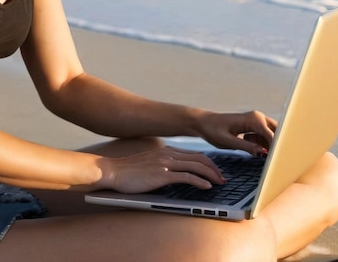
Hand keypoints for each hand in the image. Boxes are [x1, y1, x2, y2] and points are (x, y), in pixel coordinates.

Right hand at [98, 145, 225, 193]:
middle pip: (199, 158)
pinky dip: (200, 181)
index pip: (194, 154)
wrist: (114, 171)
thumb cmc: (130, 171)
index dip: (208, 163)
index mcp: (167, 151)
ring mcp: (165, 163)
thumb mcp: (151, 163)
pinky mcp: (162, 174)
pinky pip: (186, 176)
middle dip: (214, 168)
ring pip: (196, 166)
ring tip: (220, 183)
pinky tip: (207, 187)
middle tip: (223, 178)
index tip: (216, 172)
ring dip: (211, 175)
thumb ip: (164, 165)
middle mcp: (168, 154)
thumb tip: (176, 174)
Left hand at [198, 110, 277, 155]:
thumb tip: (264, 153)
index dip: (276, 148)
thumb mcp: (228, 142)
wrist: (204, 123)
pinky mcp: (253, 126)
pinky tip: (249, 148)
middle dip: (277, 146)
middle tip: (275, 160)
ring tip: (255, 153)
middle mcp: (257, 117)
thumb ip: (247, 147)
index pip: (272, 135)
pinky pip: (264, 137)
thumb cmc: (213, 130)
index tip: (278, 161)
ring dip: (268, 146)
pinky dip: (261, 145)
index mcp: (252, 119)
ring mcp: (256, 121)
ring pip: (272, 135)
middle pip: (277, 133)